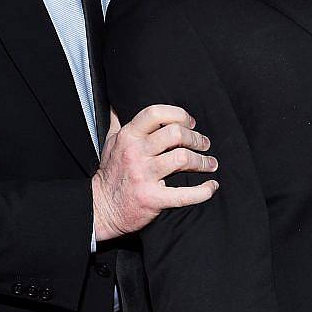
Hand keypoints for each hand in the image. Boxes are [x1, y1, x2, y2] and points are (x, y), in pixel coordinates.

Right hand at [91, 105, 217, 241]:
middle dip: (196, 138)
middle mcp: (136, 153)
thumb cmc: (110, 173)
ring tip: (210, 164)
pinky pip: (184, 194)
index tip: (190, 123)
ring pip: (183, 159)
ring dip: (203, 161)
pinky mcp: (152, 199)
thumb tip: (117, 103)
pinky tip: (211, 186)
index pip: (156, 113)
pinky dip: (203, 191)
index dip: (178, 114)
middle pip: (175, 134)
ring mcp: (144, 176)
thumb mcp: (110, 142)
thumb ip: (118, 122)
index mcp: (128, 136)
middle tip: (204, 144)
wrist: (101, 208)